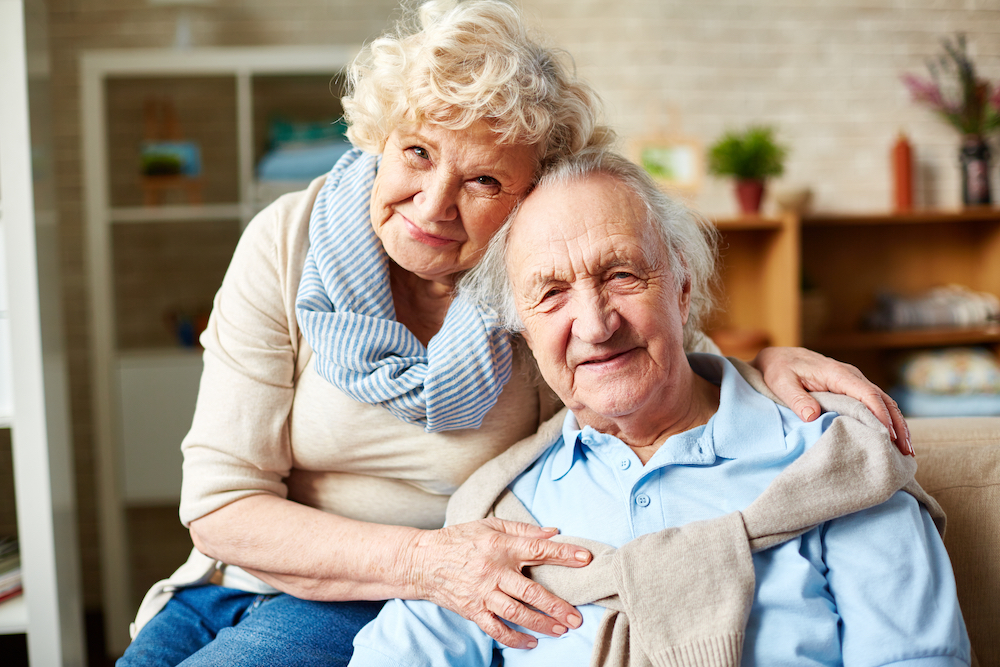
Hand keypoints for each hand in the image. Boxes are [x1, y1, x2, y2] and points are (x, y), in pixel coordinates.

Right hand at [411, 518, 590, 648]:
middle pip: (530, 591)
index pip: (538, 549)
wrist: (423, 561)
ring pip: (516, 612)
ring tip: (561, 630)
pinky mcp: (472, 610)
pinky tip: (530, 642)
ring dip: (541, 623)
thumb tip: (553, 532)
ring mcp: (482, 593)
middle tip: (576, 617)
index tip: (585, 558)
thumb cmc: (460, 540)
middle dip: (556, 605)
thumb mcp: (490, 526)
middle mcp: (493, 572)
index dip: (563, 553)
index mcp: (500, 547)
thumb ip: (523, 529)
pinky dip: (514, 638)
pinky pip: (495, 628)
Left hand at [752, 346, 911, 455]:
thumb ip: (796, 399)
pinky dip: (887, 421)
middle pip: (883, 400)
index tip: (889, 436)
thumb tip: (812, 416)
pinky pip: (875, 405)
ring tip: (906, 451)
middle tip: (906, 451)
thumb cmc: (779, 370)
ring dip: (898, 425)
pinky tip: (893, 439)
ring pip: (884, 403)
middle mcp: (851, 376)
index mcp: (837, 373)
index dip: (880, 415)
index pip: (867, 394)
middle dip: (898, 425)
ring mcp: (854, 383)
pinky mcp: (852, 390)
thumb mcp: (781, 383)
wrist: (777, 358)